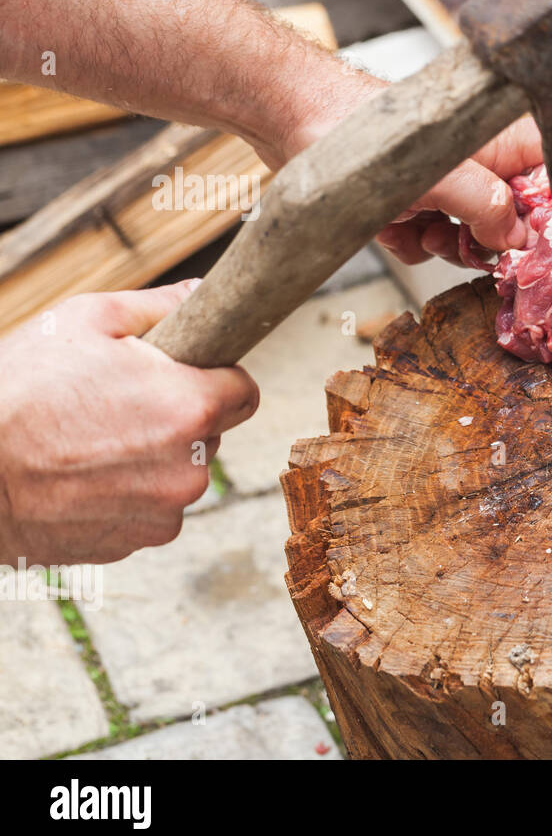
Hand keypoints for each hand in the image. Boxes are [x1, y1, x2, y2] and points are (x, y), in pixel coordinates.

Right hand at [0, 281, 258, 564]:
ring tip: (90, 442)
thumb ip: (159, 307)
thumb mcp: (84, 321)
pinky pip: (148, 509)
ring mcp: (162, 511)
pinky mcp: (133, 542)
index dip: (216, 378)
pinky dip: (124, 494)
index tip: (187, 376)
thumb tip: (204, 293)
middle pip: (210, 433)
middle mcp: (190, 467)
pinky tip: (79, 477)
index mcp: (191, 408)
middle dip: (179, 417)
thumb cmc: (17, 390)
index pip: (245, 392)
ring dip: (152, 459)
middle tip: (121, 403)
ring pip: (178, 474)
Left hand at [276, 72, 551, 268]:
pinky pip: (435, 240)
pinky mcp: (418, 201)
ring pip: (476, 236)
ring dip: (449, 244)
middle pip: (521, 218)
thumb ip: (487, 208)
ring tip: (420, 226)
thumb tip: (516, 238)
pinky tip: (391, 225)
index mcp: (505, 139)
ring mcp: (449, 182)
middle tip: (473, 243)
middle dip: (496, 240)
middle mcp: (483, 161)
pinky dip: (414, 242)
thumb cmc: (366, 132)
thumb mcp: (439, 176)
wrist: (292, 120)